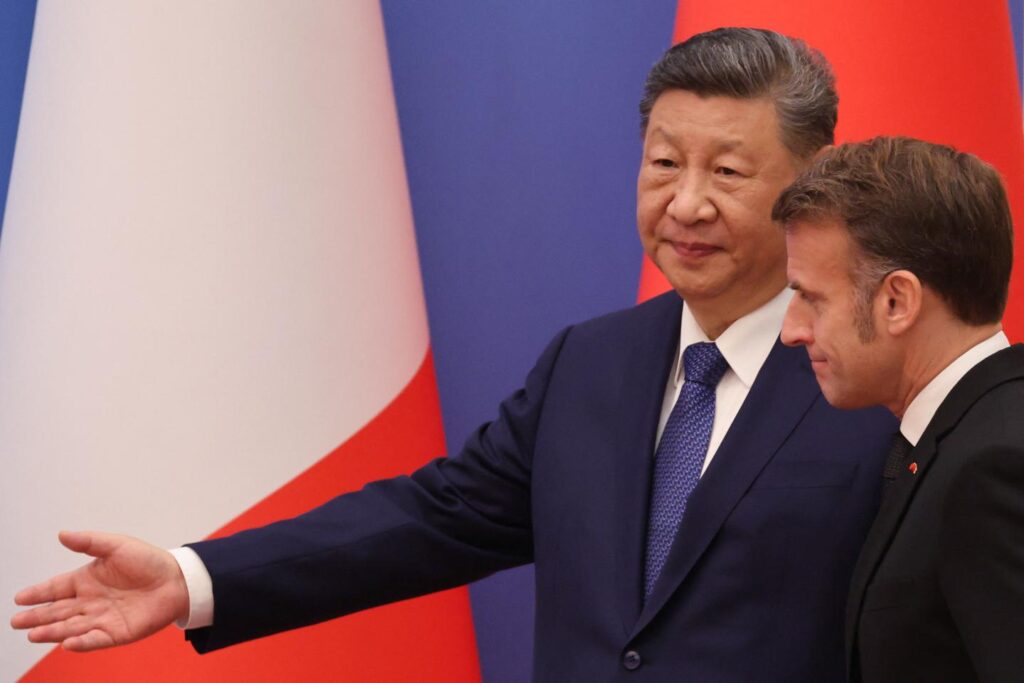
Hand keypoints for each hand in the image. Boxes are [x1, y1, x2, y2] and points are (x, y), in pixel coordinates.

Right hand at [10, 530, 189, 651]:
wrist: (177, 579)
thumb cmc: (148, 561)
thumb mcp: (117, 546)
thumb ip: (89, 542)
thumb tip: (62, 534)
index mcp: (86, 580)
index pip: (56, 588)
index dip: (38, 593)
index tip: (20, 598)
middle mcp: (89, 602)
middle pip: (58, 611)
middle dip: (37, 617)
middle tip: (17, 621)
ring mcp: (101, 619)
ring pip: (71, 627)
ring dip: (53, 632)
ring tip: (34, 634)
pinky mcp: (116, 633)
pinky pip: (95, 640)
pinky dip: (82, 642)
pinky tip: (67, 643)